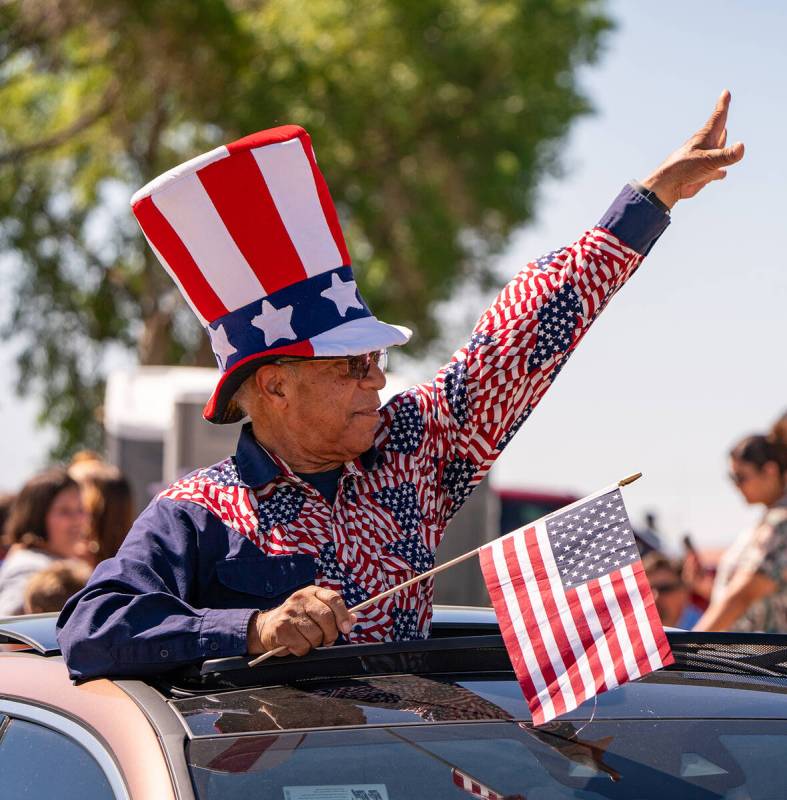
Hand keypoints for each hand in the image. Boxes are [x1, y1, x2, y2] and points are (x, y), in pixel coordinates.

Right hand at [247, 586, 356, 655]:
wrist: (267, 626)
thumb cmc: (297, 620)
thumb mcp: (316, 611)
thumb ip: (335, 614)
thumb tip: (353, 619)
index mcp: (312, 592)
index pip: (333, 598)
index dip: (343, 615)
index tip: (346, 628)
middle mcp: (301, 598)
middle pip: (326, 617)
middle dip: (330, 633)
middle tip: (327, 640)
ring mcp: (290, 612)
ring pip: (315, 634)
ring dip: (314, 643)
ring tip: (307, 640)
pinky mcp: (281, 627)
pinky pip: (302, 645)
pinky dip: (302, 649)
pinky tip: (296, 644)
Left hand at [641, 90, 743, 208]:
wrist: (667, 187)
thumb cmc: (683, 169)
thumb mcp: (707, 160)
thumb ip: (726, 155)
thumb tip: (741, 147)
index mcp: (705, 138)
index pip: (718, 117)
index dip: (723, 105)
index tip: (725, 92)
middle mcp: (705, 147)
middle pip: (718, 132)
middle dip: (721, 122)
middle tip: (723, 110)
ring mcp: (704, 161)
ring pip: (718, 150)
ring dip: (722, 145)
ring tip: (724, 134)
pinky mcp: (703, 174)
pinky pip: (715, 172)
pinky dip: (719, 172)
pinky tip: (721, 174)